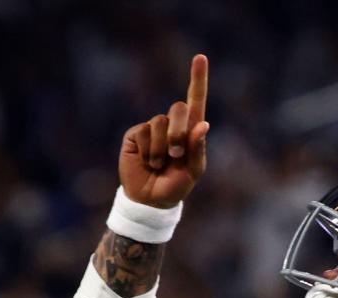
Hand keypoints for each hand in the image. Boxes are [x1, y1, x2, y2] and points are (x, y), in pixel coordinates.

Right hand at [119, 54, 209, 208]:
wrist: (150, 200)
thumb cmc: (175, 185)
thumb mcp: (192, 171)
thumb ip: (198, 149)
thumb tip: (203, 124)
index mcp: (190, 131)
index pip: (195, 100)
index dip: (198, 79)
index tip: (200, 57)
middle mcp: (171, 125)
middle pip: (178, 108)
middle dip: (179, 133)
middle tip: (176, 155)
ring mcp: (152, 128)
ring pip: (160, 122)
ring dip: (162, 148)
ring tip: (159, 164)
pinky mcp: (135, 134)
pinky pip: (144, 132)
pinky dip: (149, 151)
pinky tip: (147, 162)